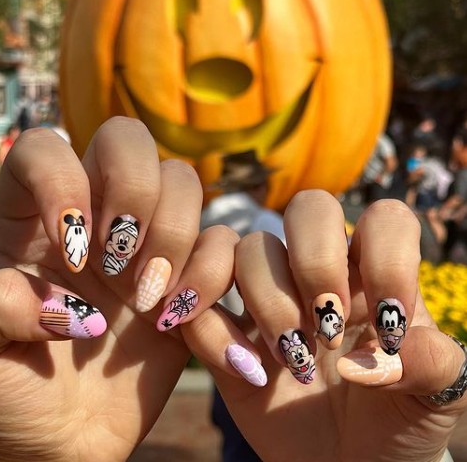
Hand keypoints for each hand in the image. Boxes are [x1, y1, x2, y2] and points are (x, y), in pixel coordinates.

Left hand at [0, 117, 236, 461]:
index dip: (60, 179)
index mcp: (30, 220)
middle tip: (116, 262)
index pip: (46, 148)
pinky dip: (211, 274)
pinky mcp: (187, 276)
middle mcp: (93, 216)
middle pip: (128, 139)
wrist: (60, 441)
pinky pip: (223, 241)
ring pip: (182, 181)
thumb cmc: (6, 391)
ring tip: (147, 301)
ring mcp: (143, 243)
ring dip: (173, 236)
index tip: (70, 249)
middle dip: (133, 192)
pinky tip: (177, 320)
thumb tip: (61, 302)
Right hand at [184, 191, 466, 461]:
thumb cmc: (394, 424)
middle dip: (316, 261)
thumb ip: (431, 366)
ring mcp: (267, 296)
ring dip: (269, 302)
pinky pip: (199, 302)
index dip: (388, 256)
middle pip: (307, 208)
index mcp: (374, 275)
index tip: (388, 322)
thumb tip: (374, 358)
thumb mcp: (433, 399)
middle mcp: (318, 272)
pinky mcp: (226, 330)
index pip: (383, 219)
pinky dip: (215, 333)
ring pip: (246, 247)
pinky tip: (250, 373)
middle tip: (330, 325)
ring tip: (293, 358)